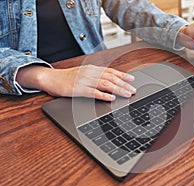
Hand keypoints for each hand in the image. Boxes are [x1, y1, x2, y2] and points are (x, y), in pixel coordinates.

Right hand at [16, 65, 136, 100]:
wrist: (50, 78)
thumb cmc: (67, 78)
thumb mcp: (83, 73)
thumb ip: (95, 76)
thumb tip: (109, 81)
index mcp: (92, 69)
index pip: (111, 71)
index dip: (122, 75)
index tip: (132, 79)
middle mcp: (90, 73)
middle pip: (111, 78)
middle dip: (124, 84)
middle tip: (133, 90)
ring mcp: (84, 81)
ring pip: (105, 84)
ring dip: (118, 89)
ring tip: (127, 94)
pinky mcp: (78, 89)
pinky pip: (93, 92)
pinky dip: (104, 95)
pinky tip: (111, 98)